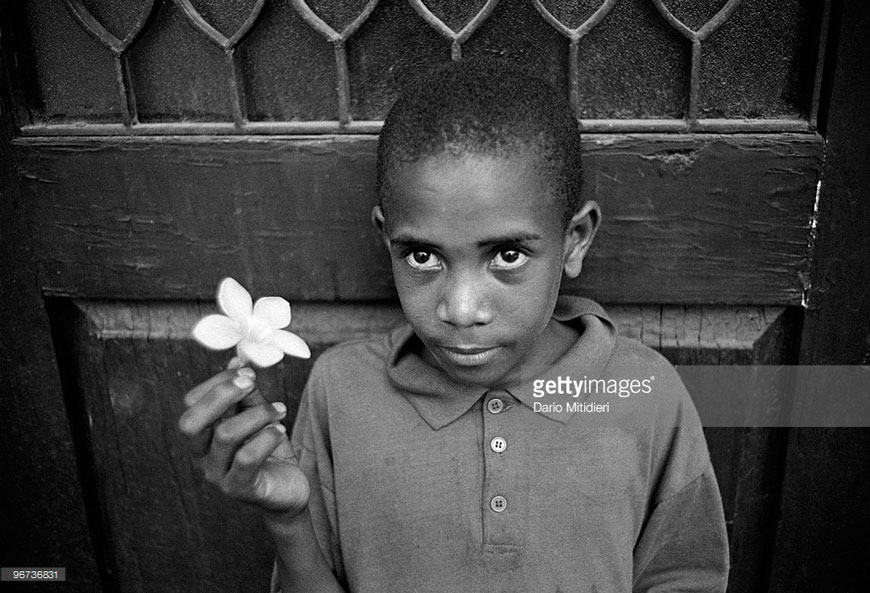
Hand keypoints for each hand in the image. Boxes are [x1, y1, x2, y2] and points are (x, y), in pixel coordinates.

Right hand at [178, 358, 309, 514]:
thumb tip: (237, 360)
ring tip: (280, 411)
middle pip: (190, 422)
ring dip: (257, 414)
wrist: (289, 489)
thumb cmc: (269, 451)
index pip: (190, 404)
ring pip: (225, 435)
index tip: (246, 371)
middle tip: (251, 382)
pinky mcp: (239, 489)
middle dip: (221, 395)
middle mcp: (202, 456)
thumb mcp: (257, 417)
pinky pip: (246, 459)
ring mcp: (217, 475)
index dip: (216, 382)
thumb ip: (247, 394)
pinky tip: (280, 431)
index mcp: (202, 435)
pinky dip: (266, 438)